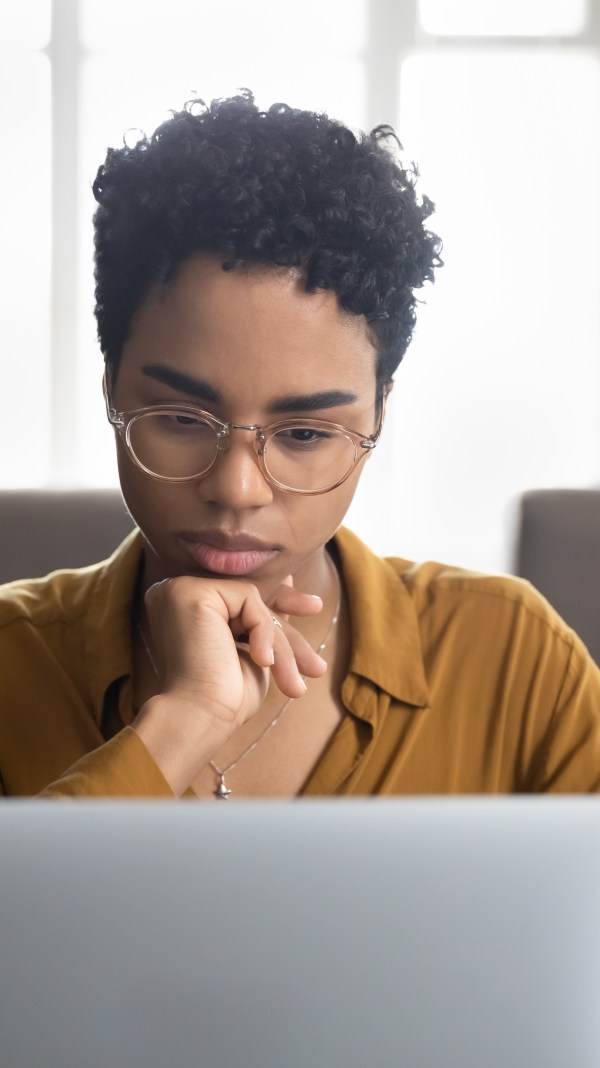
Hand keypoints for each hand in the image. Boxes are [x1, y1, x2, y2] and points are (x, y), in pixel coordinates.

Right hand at [132, 573, 325, 794]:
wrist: (201, 718)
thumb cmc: (225, 695)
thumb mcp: (254, 648)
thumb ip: (263, 616)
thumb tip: (289, 580)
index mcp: (185, 605)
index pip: (240, 600)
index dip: (279, 608)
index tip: (312, 609)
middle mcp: (176, 591)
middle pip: (248, 600)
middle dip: (286, 628)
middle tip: (315, 658)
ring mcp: (180, 589)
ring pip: (252, 601)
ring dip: (279, 642)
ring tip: (293, 681)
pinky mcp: (191, 592)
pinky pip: (247, 599)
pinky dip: (263, 632)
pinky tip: (264, 662)